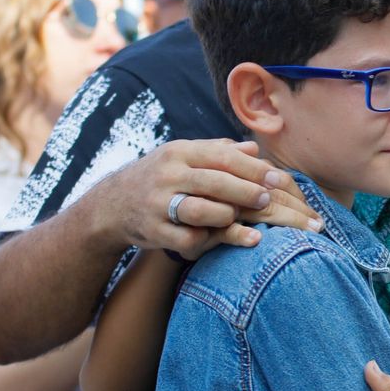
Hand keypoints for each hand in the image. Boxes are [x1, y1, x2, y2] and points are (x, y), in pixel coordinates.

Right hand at [92, 139, 321, 259]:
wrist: (112, 206)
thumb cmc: (160, 178)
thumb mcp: (182, 157)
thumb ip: (218, 152)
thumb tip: (254, 149)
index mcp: (179, 152)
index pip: (222, 157)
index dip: (253, 169)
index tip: (277, 179)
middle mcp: (167, 175)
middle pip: (215, 183)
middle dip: (247, 192)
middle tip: (269, 200)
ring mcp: (158, 205)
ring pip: (201, 211)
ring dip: (228, 216)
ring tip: (247, 221)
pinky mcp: (154, 232)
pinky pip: (189, 239)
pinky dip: (211, 241)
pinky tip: (231, 240)